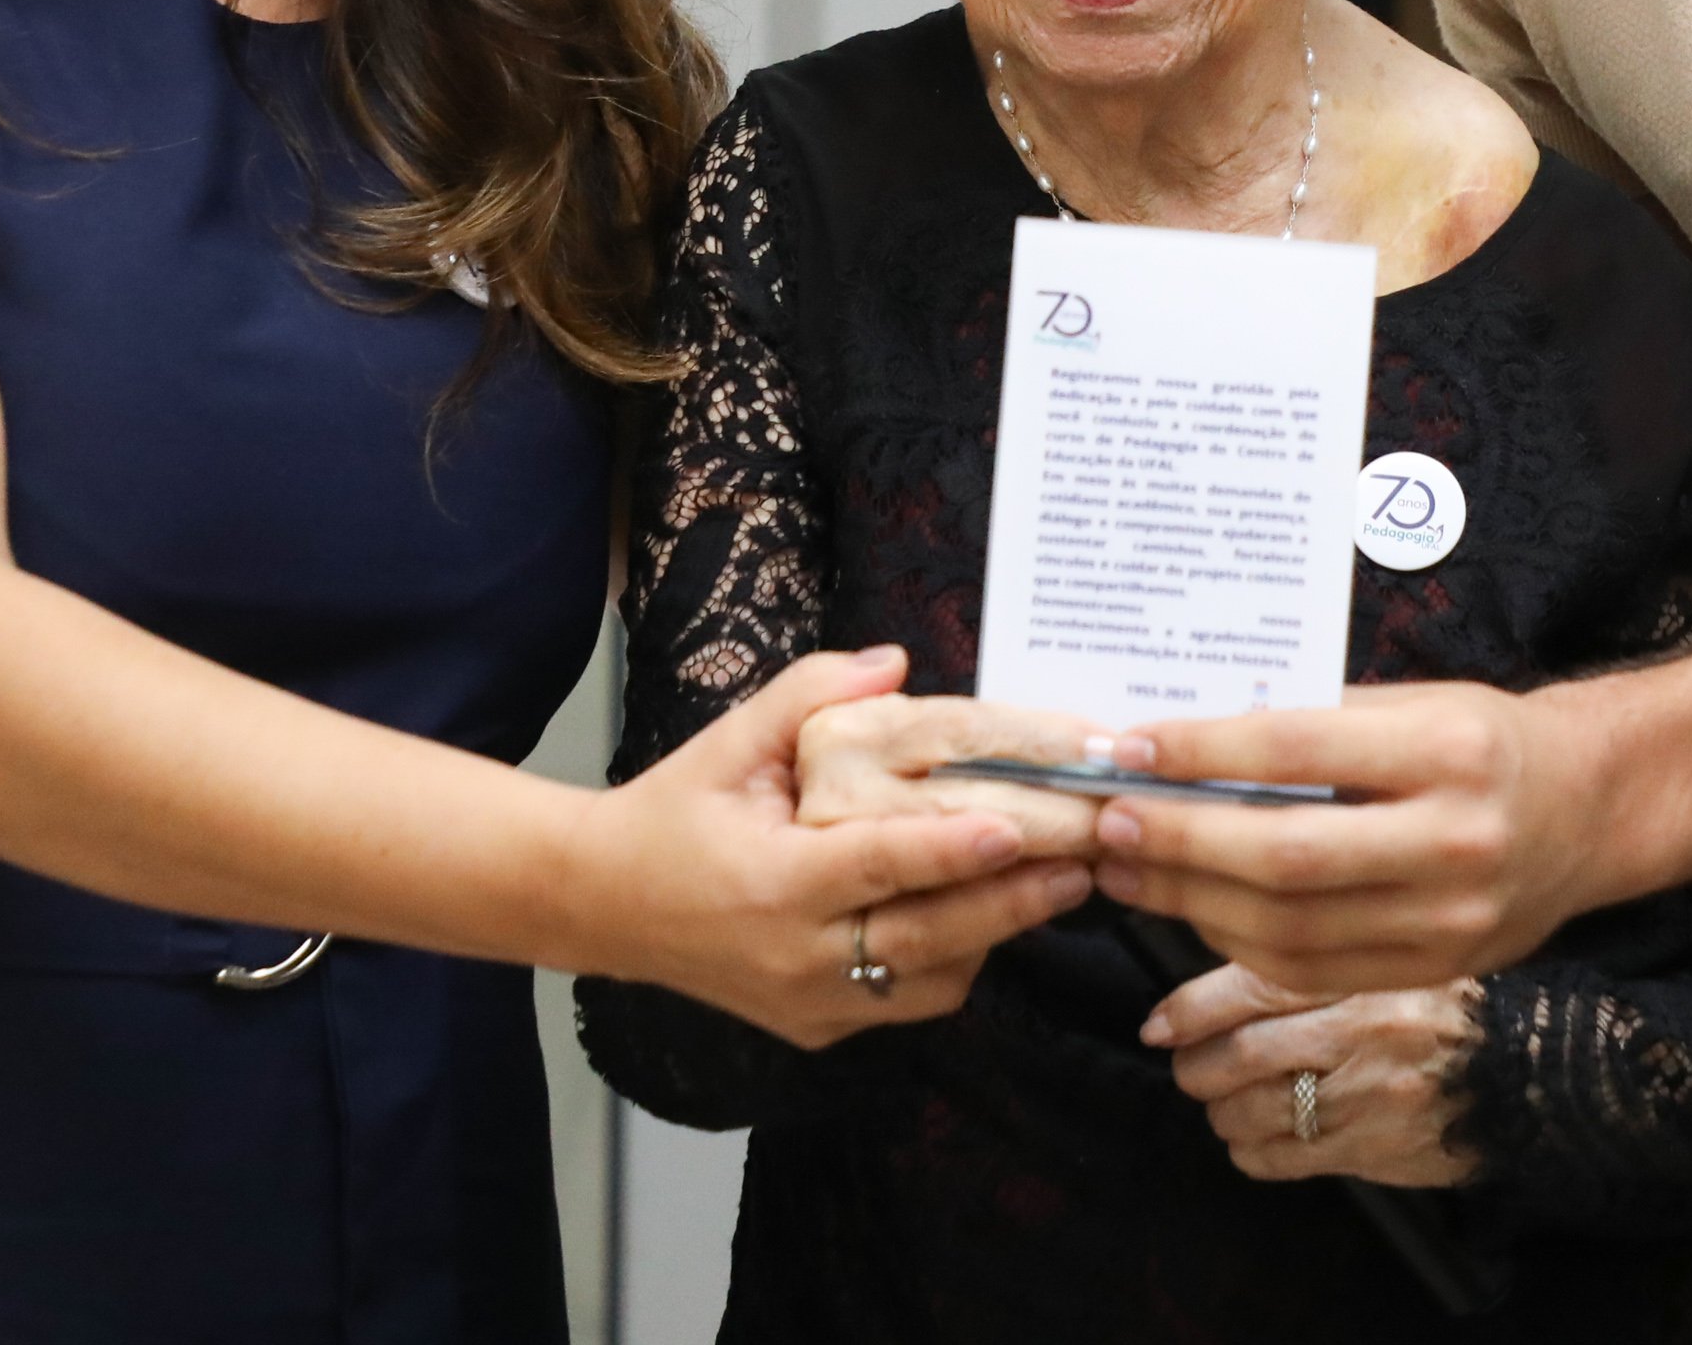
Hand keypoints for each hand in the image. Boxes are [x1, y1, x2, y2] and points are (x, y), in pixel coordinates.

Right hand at [583, 647, 1094, 1047]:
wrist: (606, 906)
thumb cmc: (675, 811)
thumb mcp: (729, 741)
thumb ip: (810, 694)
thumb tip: (894, 662)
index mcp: (771, 881)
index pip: (877, 867)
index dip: (949, 853)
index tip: (1015, 829)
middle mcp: (794, 956)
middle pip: (925, 938)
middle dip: (1011, 901)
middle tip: (1085, 861)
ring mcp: (808, 1005)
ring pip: (929, 983)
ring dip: (995, 935)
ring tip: (1060, 885)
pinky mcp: (818, 1029)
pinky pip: (907, 1003)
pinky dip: (954, 963)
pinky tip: (989, 916)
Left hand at [1081, 680, 1612, 997]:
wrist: (1588, 810)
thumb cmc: (1483, 741)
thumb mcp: (1417, 705)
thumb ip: (1317, 724)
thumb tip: (1183, 739)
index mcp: (1449, 749)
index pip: (1298, 748)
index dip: (1202, 752)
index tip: (1129, 747)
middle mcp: (1456, 840)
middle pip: (1286, 856)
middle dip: (1181, 841)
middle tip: (1110, 821)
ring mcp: (1450, 919)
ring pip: (1290, 927)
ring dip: (1191, 901)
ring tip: (1128, 869)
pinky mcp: (1434, 968)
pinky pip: (1313, 969)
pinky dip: (1238, 942)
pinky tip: (1192, 908)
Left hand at [1147, 959, 1482, 1187]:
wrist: (1538, 1068)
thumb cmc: (1459, 1004)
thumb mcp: (1398, 951)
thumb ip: (1325, 951)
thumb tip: (1237, 952)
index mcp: (1361, 969)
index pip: (1249, 986)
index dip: (1190, 1008)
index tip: (1160, 1021)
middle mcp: (1358, 1030)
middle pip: (1240, 1053)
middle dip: (1195, 1064)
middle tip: (1184, 1062)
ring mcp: (1364, 1095)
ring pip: (1253, 1110)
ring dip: (1219, 1110)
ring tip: (1218, 1102)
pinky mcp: (1373, 1149)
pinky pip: (1284, 1158)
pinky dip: (1250, 1151)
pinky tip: (1249, 1140)